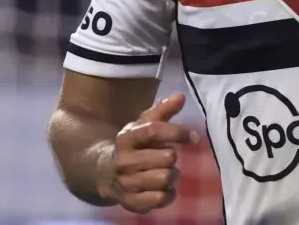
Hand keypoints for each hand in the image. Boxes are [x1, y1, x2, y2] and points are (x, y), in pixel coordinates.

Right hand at [100, 92, 199, 213]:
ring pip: (165, 178)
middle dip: (173, 157)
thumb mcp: (144, 125)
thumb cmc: (134, 145)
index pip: (154, 131)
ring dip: (172, 176)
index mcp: (127, 138)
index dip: (177, 132)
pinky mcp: (131, 202)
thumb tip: (180, 96)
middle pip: (167, 157)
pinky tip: (163, 189)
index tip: (194, 137)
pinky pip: (160, 199)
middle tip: (168, 158)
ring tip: (166, 172)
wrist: (104, 172)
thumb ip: (163, 110)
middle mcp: (124, 161)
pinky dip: (168, 194)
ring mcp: (126, 183)